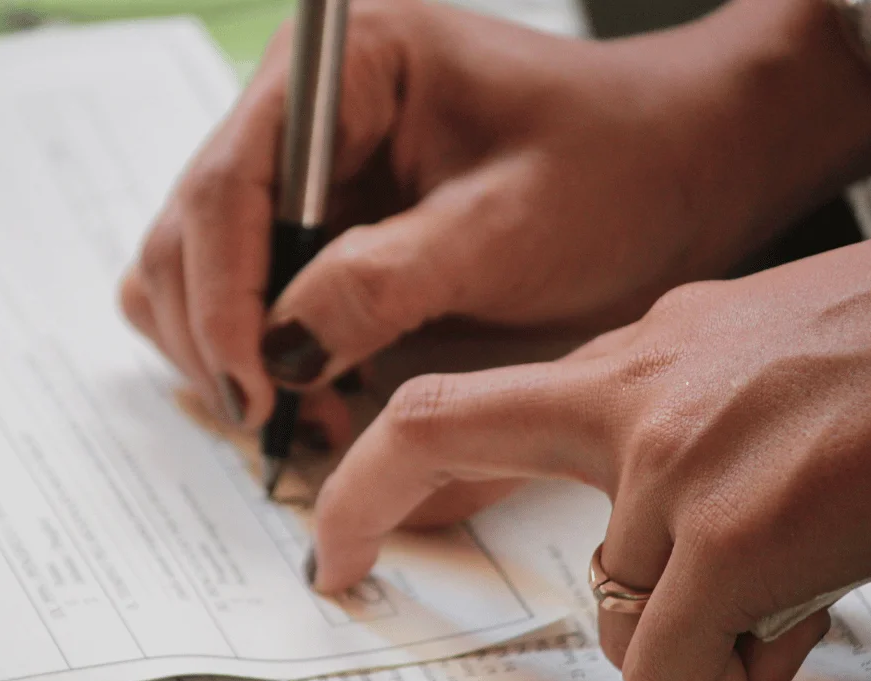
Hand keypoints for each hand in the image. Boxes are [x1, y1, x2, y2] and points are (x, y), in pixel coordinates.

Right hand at [119, 0, 870, 440]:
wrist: (680, 167)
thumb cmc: (618, 169)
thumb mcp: (508, 230)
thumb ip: (383, 284)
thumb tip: (279, 356)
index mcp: (342, 66)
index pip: (225, 183)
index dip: (220, 300)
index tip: (256, 394)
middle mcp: (303, 108)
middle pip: (190, 231)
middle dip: (224, 337)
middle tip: (290, 425)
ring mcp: (307, 166)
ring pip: (198, 267)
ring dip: (235, 351)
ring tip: (315, 414)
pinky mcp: (324, 218)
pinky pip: (248, 289)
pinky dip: (261, 349)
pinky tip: (321, 385)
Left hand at [311, 205, 870, 680]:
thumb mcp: (754, 361)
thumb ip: (676, 422)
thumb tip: (653, 520)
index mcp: (641, 358)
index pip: (466, 401)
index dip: (381, 465)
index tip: (340, 521)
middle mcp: (636, 398)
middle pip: (443, 438)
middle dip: (363, 503)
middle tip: (341, 561)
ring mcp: (673, 466)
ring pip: (618, 616)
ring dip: (691, 635)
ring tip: (782, 593)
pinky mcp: (733, 536)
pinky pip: (680, 668)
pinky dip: (737, 674)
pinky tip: (799, 620)